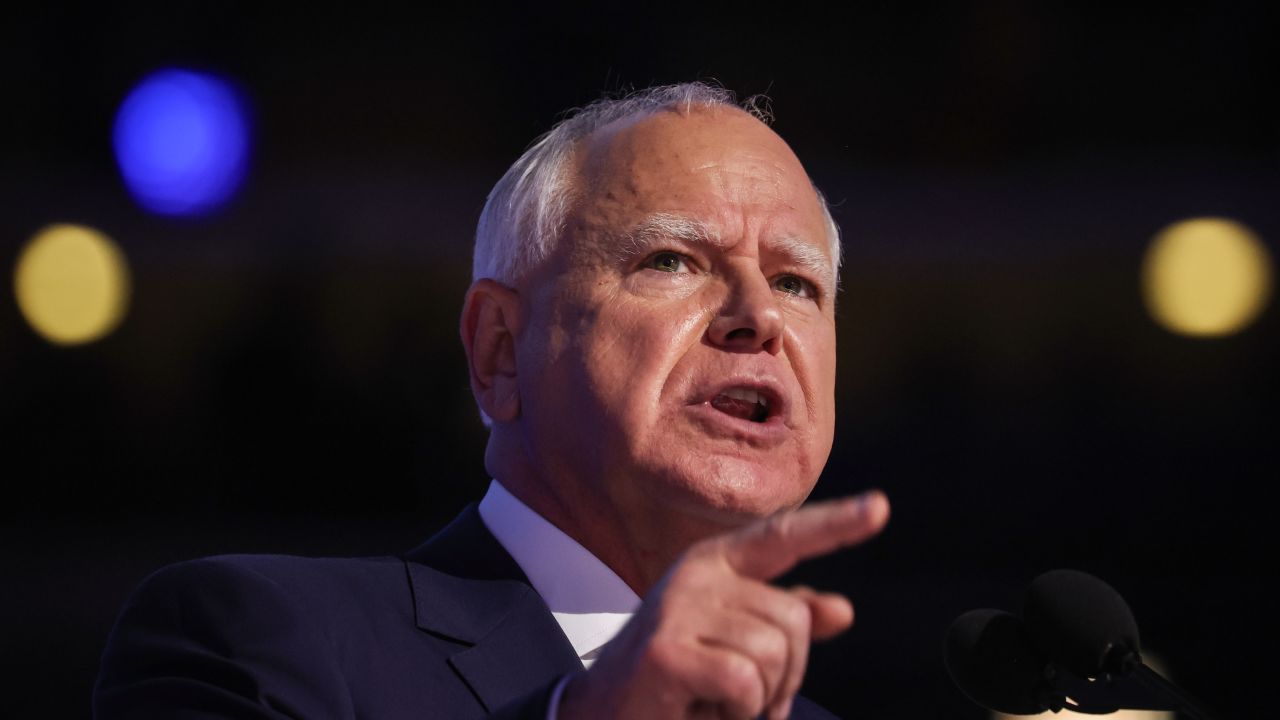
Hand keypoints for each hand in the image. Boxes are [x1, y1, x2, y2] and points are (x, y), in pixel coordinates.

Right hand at [558, 491, 889, 719]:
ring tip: (713, 698)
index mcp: (716, 564)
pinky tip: (698, 707)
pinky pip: (745, 682)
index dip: (835, 524)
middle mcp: (697, 573)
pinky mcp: (666, 650)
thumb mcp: (734, 642)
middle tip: (739, 692)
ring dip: (757, 697)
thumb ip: (783, 622)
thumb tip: (843, 609)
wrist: (604, 714)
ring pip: (773, 653)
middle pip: (792, 619)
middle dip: (784, 673)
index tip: (880, 507)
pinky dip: (736, 711)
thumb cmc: (677, 679)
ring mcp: (678, 608)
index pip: (783, 537)